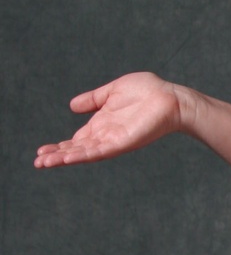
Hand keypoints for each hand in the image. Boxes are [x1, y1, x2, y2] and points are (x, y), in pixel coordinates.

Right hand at [34, 72, 185, 168]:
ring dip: (63, 158)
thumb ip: (93, 99)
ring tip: (44, 163)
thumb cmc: (147, 92)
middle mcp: (106, 136)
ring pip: (84, 153)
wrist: (170, 97)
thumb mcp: (112, 91)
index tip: (41, 151)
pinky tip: (67, 158)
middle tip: (37, 162)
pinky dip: (82, 155)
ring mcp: (113, 141)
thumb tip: (72, 106)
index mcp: (102, 124)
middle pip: (76, 150)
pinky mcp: (122, 143)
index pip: (77, 140)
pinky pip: (99, 152)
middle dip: (56, 156)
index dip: (60, 147)